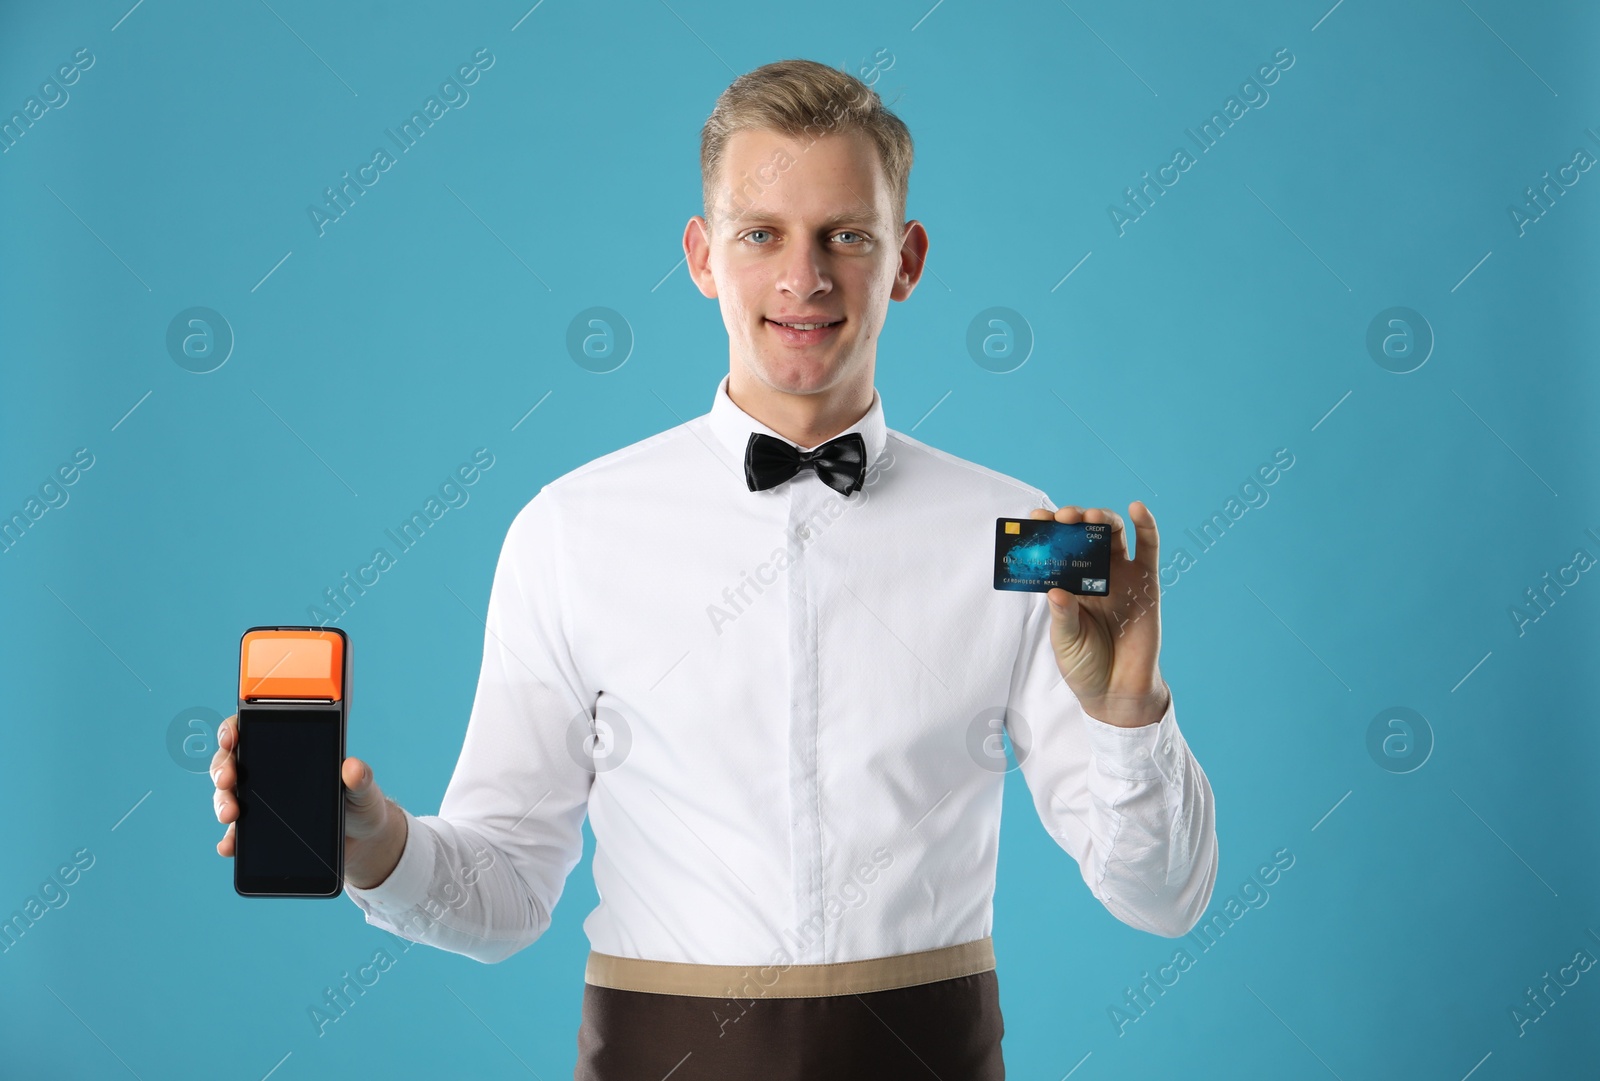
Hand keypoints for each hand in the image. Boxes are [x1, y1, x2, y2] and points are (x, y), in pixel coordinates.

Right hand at [210, 714, 404, 887]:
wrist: (361, 841)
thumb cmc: (360, 804)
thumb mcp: (363, 789)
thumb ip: (361, 779)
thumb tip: (353, 768)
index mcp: (291, 753)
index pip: (253, 731)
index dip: (234, 729)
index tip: (230, 737)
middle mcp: (268, 774)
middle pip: (231, 763)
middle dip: (222, 769)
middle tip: (227, 781)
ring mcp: (260, 803)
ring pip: (228, 796)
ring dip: (221, 803)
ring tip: (229, 814)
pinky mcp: (260, 833)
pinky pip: (237, 835)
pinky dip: (229, 840)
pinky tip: (228, 846)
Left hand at [1029, 501, 1169, 728]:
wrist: (1117, 693)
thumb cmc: (1086, 666)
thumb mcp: (1065, 643)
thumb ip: (1063, 616)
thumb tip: (1056, 590)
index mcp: (1068, 585)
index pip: (1055, 550)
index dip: (1046, 532)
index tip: (1034, 519)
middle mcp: (1093, 576)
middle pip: (1083, 536)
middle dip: (1072, 521)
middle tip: (1062, 518)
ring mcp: (1121, 576)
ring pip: (1113, 535)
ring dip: (1101, 518)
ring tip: (1089, 516)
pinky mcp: (1147, 582)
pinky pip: (1149, 548)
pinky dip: (1145, 525)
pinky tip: (1136, 509)